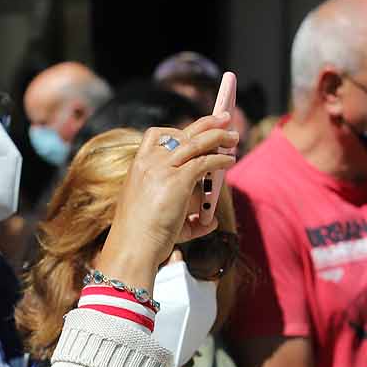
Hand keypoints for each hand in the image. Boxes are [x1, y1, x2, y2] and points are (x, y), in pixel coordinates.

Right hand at [94, 114, 238, 292]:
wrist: (132, 248)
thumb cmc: (143, 238)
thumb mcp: (162, 218)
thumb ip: (187, 218)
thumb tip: (211, 221)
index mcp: (138, 167)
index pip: (158, 135)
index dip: (179, 131)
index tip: (195, 131)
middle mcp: (149, 162)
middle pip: (181, 132)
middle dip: (205, 123)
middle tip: (223, 118)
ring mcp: (162, 169)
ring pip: (196, 142)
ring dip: (218, 137)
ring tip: (234, 137)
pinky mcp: (177, 180)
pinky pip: (204, 162)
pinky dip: (219, 160)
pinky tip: (229, 162)